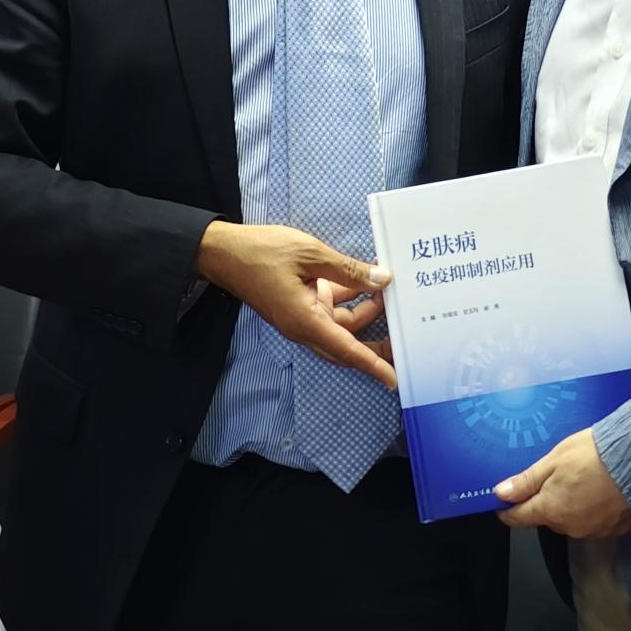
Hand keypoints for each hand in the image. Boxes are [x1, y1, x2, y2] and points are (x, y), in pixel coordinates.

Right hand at [196, 221, 395, 387]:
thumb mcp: (311, 254)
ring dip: (365, 311)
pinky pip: (331, 309)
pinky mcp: (300, 304)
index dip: (373, 364)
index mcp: (306, 321)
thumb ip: (349, 269)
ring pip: (342, 325)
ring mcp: (302, 316)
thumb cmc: (263, 253)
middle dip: (377, 343)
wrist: (225, 251)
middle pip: (347, 345)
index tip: (394, 379)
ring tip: (388, 290)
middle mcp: (305, 326)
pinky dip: (349, 296)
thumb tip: (383, 280)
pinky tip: (365, 278)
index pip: (347, 349)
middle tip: (405, 335)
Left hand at [494, 428, 630, 536]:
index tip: (504, 501)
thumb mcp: (554, 459)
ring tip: (583, 476)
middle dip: (546, 499)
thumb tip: (501, 493)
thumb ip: (526, 480)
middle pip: (546, 517)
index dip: (508, 509)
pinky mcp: (612, 529)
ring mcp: (592, 530)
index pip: (518, 518)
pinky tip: (600, 488)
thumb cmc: (597, 455)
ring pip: (570, 518)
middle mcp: (569, 526)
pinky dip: (592, 507)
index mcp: (550, 509)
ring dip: (570, 503)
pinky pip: (593, 520)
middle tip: (556, 473)